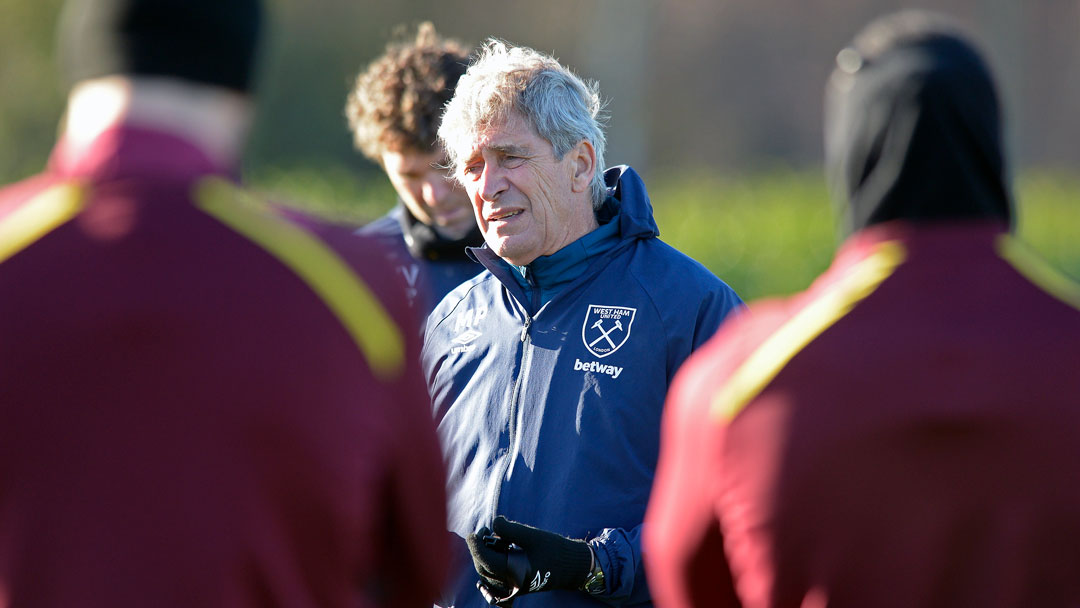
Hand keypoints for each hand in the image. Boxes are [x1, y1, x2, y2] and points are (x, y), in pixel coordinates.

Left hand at [466, 516, 593, 605]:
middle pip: (484, 569)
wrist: (572, 566)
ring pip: (489, 576)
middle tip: (483, 532)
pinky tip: (495, 555)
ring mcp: (514, 587)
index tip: (472, 533)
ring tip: (493, 540)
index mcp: (515, 573)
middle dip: (479, 550)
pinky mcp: (517, 586)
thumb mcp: (533, 535)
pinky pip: (496, 582)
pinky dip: (491, 570)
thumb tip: (493, 524)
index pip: (486, 561)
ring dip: (484, 558)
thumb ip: (511, 529)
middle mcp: (513, 584)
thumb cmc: (554, 549)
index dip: (475, 546)